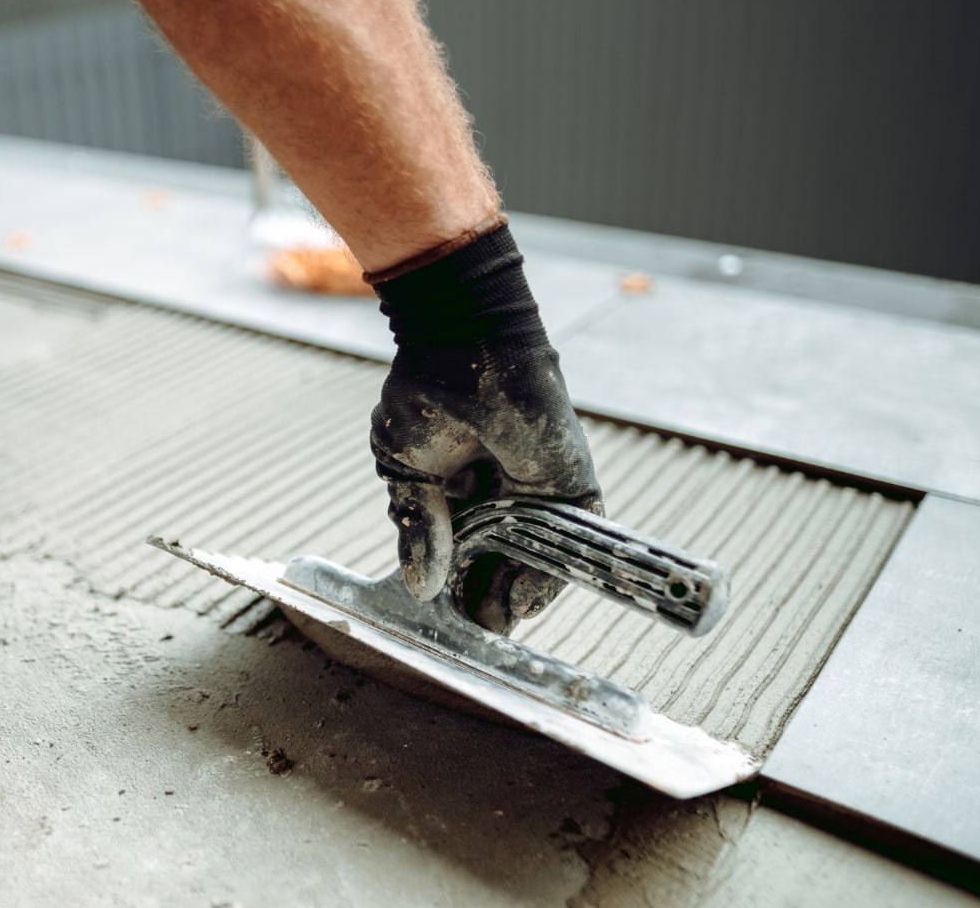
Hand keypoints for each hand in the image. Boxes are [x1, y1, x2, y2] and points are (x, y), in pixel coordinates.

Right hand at [369, 221, 602, 634]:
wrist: (466, 344)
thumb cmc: (428, 395)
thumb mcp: (407, 471)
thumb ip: (417, 527)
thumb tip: (419, 585)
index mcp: (464, 493)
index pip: (464, 556)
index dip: (454, 588)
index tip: (443, 621)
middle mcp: (504, 498)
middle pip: (499, 566)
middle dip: (484, 601)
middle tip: (468, 633)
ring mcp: (539, 496)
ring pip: (532, 563)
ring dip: (513, 599)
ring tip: (490, 628)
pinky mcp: (572, 488)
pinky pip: (567, 546)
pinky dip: (546, 579)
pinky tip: (520, 605)